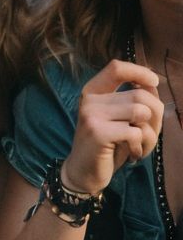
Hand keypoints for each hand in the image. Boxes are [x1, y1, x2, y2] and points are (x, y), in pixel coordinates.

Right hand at [62, 60, 162, 194]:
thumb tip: (153, 84)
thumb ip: (134, 100)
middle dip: (155, 118)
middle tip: (146, 135)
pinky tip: (130, 154)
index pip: (116, 68)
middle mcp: (90, 99)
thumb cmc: (108, 144)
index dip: (140, 71)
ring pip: (141, 112)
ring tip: (138, 145)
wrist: (84, 171)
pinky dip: (140, 147)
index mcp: (93, 91)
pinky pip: (136, 133)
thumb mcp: (120, 118)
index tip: (154, 82)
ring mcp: (91, 114)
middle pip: (140, 95)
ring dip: (149, 134)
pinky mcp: (97, 132)